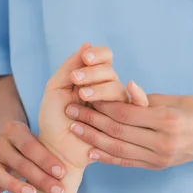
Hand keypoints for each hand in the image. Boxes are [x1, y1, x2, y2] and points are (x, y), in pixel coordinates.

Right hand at [0, 121, 67, 192]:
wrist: (10, 137)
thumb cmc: (35, 140)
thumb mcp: (44, 135)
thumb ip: (62, 142)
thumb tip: (94, 153)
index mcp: (14, 129)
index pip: (30, 145)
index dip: (46, 160)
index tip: (63, 173)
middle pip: (18, 161)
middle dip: (40, 178)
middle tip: (58, 191)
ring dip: (15, 185)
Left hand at [38, 44, 146, 172]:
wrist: (56, 148)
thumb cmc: (53, 120)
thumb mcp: (55, 88)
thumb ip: (70, 66)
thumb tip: (87, 44)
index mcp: (92, 78)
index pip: (105, 57)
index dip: (98, 54)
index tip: (85, 58)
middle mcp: (106, 88)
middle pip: (111, 71)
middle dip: (93, 72)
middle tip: (75, 80)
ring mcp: (115, 105)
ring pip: (118, 88)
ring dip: (99, 89)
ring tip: (81, 97)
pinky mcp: (123, 121)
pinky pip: (138, 105)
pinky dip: (138, 94)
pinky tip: (130, 87)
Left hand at [66, 94, 192, 169]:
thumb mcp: (172, 99)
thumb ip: (144, 100)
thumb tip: (119, 93)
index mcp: (167, 120)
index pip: (125, 113)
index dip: (101, 105)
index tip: (83, 96)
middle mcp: (163, 141)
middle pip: (118, 132)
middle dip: (91, 121)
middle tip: (71, 112)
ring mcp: (160, 157)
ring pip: (119, 149)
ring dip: (93, 139)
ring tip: (75, 129)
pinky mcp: (157, 166)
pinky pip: (127, 162)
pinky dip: (107, 156)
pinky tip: (91, 150)